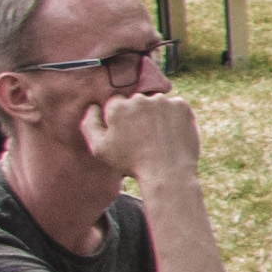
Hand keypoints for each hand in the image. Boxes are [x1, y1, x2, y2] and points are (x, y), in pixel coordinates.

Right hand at [77, 87, 201, 185]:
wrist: (167, 172)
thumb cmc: (130, 163)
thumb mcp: (99, 149)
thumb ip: (90, 124)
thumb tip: (93, 106)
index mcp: (117, 107)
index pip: (116, 103)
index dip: (120, 119)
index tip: (127, 134)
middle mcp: (139, 99)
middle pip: (136, 102)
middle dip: (137, 115)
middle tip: (143, 137)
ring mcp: (162, 101)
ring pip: (155, 104)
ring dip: (155, 114)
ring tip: (157, 137)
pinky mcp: (181, 106)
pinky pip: (174, 107)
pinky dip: (173, 117)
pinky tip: (170, 134)